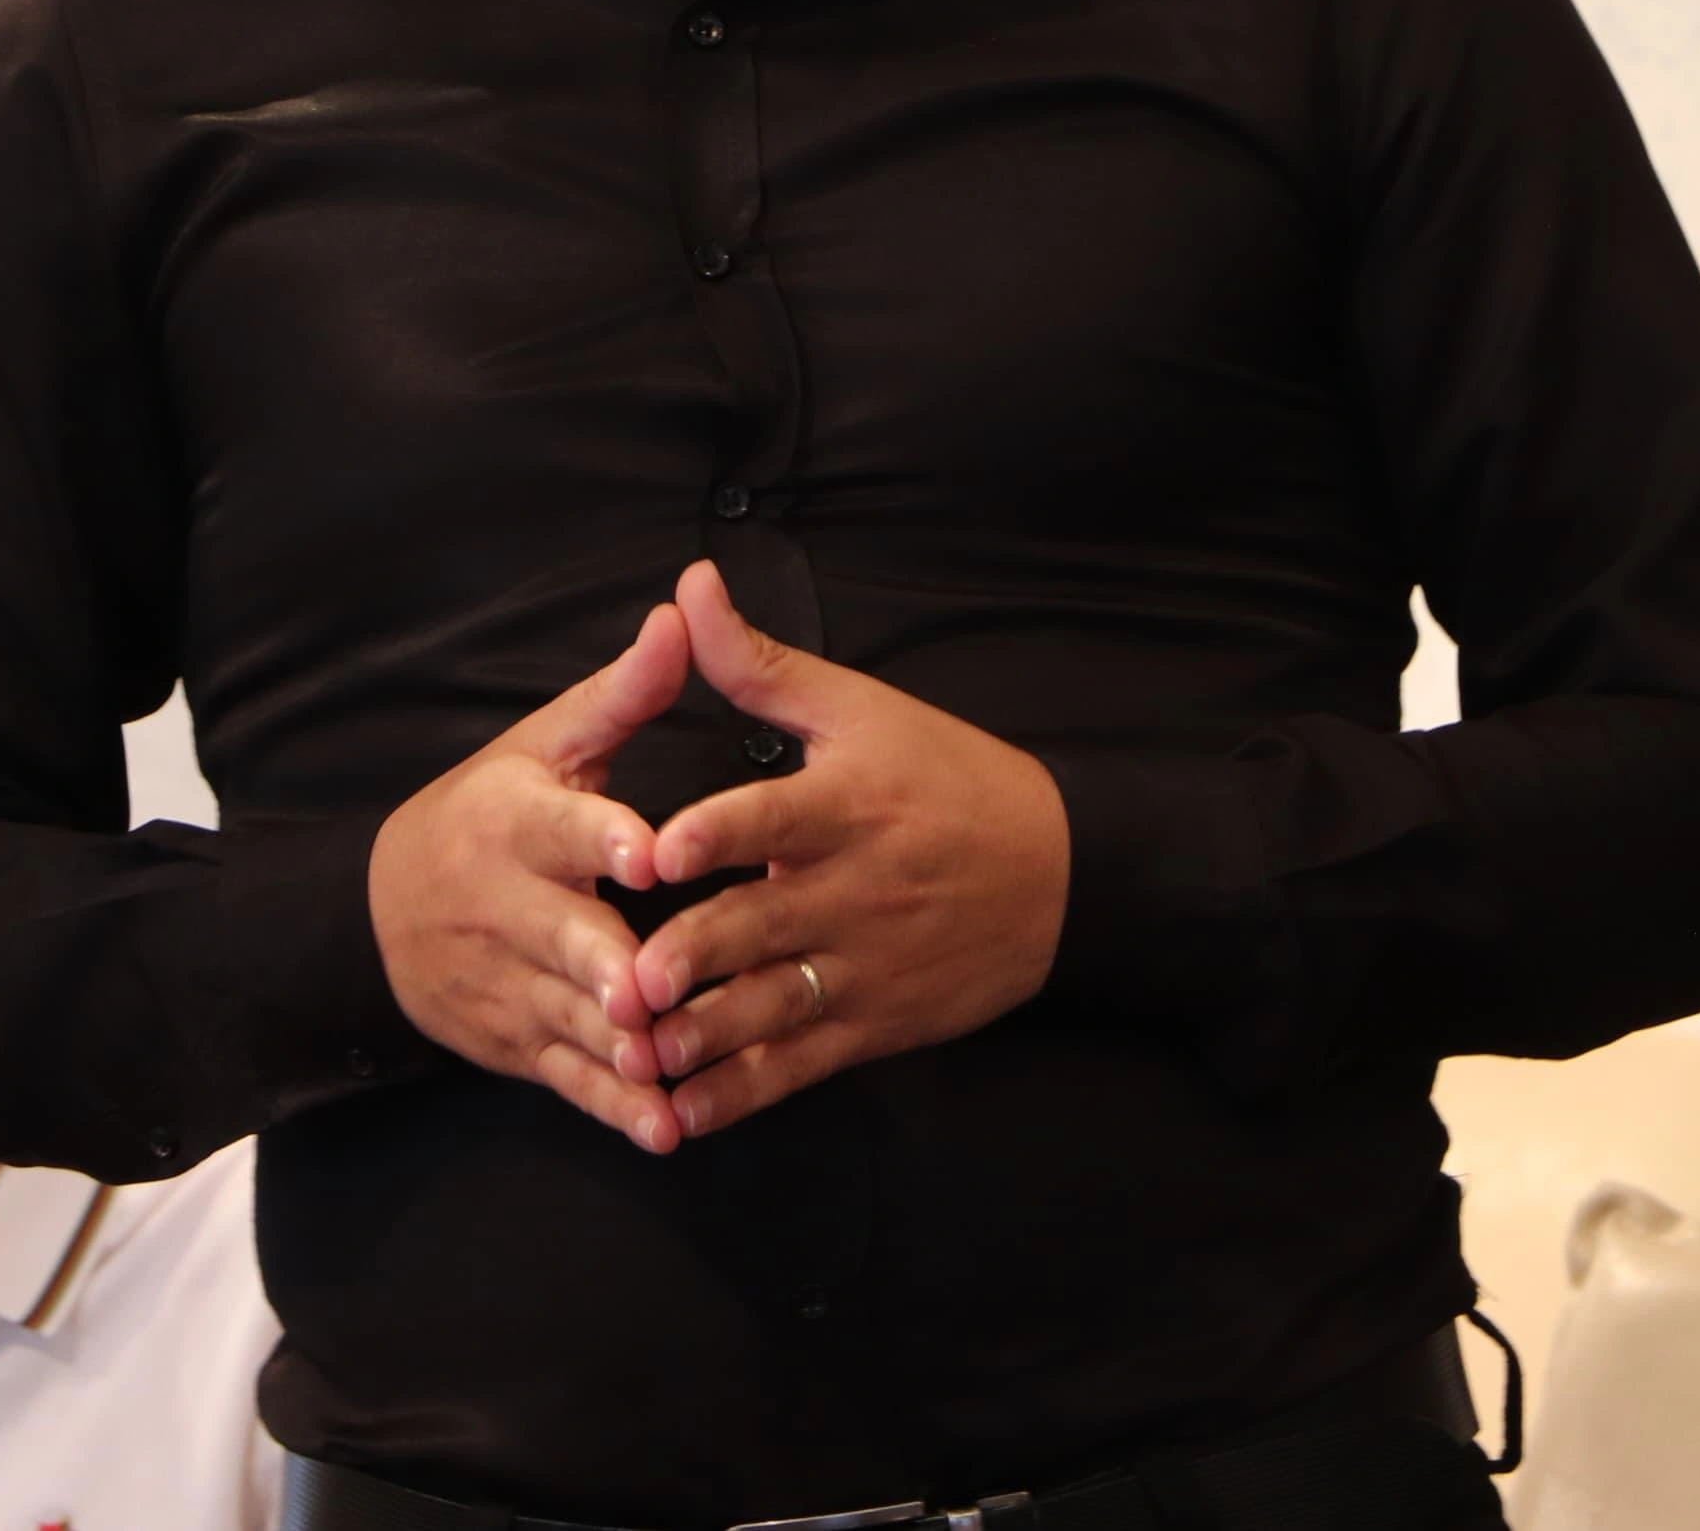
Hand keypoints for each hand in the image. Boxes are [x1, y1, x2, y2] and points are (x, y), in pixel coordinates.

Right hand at [367, 603, 691, 1151]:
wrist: (382, 909)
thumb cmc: (492, 811)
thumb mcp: (545, 743)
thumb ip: (623, 693)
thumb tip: (686, 611)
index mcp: (518, 820)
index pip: (562, 826)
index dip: (604, 836)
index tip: (647, 851)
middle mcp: (506, 905)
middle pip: (561, 937)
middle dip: (603, 965)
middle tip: (649, 990)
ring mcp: (507, 982)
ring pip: (567, 1016)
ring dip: (615, 1047)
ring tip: (666, 1069)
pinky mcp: (515, 1042)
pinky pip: (567, 1077)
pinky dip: (612, 1106)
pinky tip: (663, 1129)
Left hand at [630, 562, 1069, 1138]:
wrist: (1064, 875)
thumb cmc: (949, 779)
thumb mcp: (861, 710)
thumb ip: (759, 663)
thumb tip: (687, 587)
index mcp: (847, 806)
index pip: (775, 817)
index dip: (718, 833)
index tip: (660, 850)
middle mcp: (853, 890)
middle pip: (764, 925)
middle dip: (697, 955)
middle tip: (635, 977)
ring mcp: (865, 965)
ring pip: (775, 1006)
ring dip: (706, 1034)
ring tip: (643, 1052)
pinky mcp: (874, 1023)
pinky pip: (798, 1065)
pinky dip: (740, 1092)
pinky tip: (682, 1112)